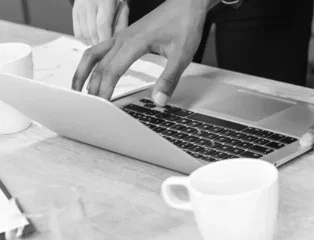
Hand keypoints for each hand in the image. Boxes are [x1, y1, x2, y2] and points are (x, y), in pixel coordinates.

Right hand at [72, 0, 128, 45]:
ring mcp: (80, 7)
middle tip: (106, 49)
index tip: (110, 48)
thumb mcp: (122, 5)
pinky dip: (84, 39)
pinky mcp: (74, 10)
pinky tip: (91, 41)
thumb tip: (117, 38)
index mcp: (104, 1)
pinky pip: (77, 30)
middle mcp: (89, 3)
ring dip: (92, 42)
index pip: (102, 25)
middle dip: (99, 43)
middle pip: (92, 31)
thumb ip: (122, 20)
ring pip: (84, 33)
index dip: (105, 39)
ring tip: (100, 44)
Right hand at [72, 0, 213, 102]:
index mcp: (134, 43)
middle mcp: (123, 39)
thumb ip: (169, 79)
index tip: (102, 107)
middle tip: (90, 107)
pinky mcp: (124, 35)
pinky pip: (101, 48)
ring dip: (84, 73)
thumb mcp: (182, 55)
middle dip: (92, 87)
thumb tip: (159, 100)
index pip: (112, 71)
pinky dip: (92, 62)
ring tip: (79, 90)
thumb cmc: (185, 25)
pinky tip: (92, 72)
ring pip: (94, 55)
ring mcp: (121, 36)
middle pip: (99, 66)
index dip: (105, 90)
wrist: (186, 5)